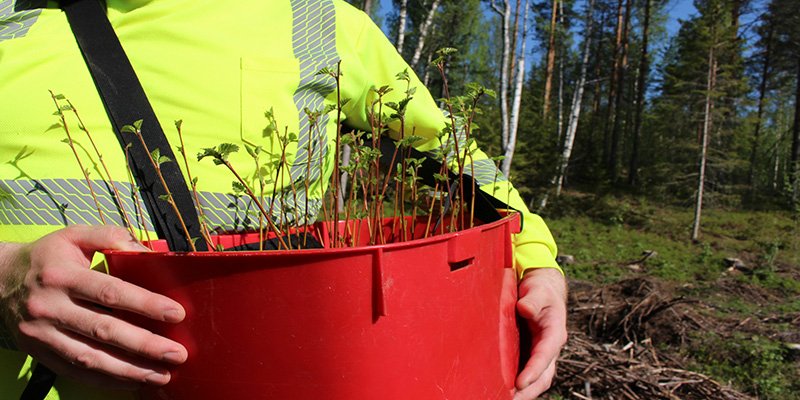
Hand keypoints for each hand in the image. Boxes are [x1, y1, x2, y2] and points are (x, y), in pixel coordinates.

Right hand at [0, 225, 187, 389]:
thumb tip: (149, 252)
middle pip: (103, 330)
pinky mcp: (39, 353)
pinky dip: (106, 380)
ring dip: (129, 370)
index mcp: (62, 275)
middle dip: (144, 344)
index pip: (109, 292)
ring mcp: (42, 334)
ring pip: (90, 358)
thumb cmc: (47, 257)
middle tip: (176, 353)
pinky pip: (76, 371)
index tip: (176, 313)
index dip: (144, 304)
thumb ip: (111, 237)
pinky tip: (132, 381)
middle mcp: (50, 306)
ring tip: (161, 374)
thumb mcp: (75, 236)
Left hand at [514, 267, 567, 399]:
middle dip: (528, 391)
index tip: (520, 383)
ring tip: (504, 399)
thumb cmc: (540, 290)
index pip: (545, 355)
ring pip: (536, 379)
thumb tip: (525, 308)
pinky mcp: (530, 355)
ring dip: (523, 392)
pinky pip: (525, 373)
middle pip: (543, 376)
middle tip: (510, 399)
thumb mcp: (538, 290)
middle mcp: (549, 348)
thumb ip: (533, 300)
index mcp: (554, 332)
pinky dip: (518, 385)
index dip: (533, 370)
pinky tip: (502, 390)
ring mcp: (540, 354)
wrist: (542, 291)